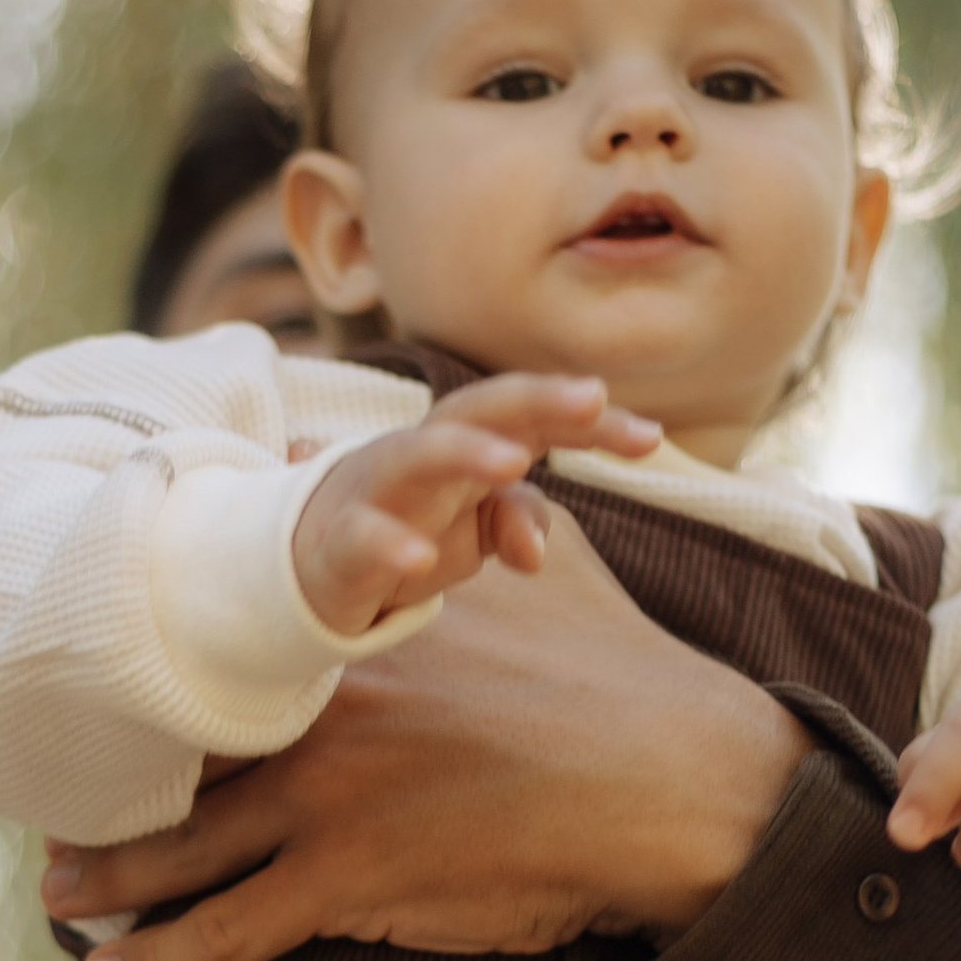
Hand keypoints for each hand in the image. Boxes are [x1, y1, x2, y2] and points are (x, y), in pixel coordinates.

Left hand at [45, 504, 812, 960]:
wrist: (675, 782)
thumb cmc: (620, 670)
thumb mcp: (542, 556)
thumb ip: (476, 516)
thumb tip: (468, 465)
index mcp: (352, 626)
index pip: (224, 642)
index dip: (156, 670)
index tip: (104, 686)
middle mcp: (317, 704)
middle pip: (174, 741)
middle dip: (101, 775)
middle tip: (42, 804)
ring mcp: (326, 793)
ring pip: (178, 843)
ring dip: (105, 874)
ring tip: (58, 895)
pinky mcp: (351, 879)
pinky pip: (227, 933)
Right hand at [291, 373, 659, 635]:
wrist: (309, 563)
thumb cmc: (409, 525)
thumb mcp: (476, 525)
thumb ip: (517, 519)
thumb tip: (535, 550)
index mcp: (465, 441)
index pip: (532, 416)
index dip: (590, 423)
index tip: (651, 439)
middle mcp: (422, 452)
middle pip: (477, 407)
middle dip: (534, 399)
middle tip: (592, 397)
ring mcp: (376, 492)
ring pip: (416, 456)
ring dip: (464, 452)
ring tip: (512, 462)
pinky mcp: (339, 544)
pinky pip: (362, 536)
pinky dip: (389, 544)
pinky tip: (420, 557)